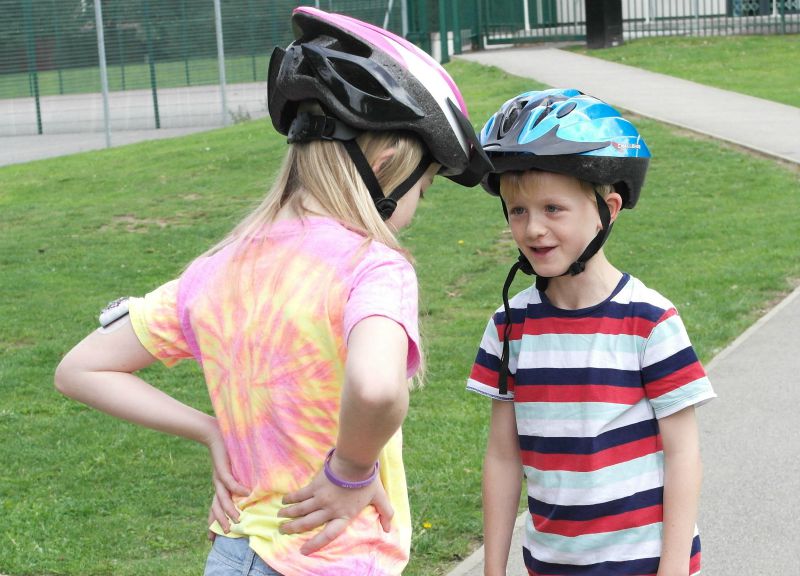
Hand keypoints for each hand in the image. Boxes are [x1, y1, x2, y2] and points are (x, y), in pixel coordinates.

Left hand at [204, 423, 249, 540]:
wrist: (213, 432)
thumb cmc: (226, 450)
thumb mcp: (232, 469)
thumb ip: (238, 481)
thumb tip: (251, 490)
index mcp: (219, 487)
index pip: (215, 508)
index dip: (213, 522)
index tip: (212, 539)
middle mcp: (217, 485)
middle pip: (217, 507)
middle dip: (221, 521)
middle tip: (227, 532)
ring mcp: (218, 477)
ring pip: (222, 498)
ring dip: (229, 509)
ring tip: (238, 518)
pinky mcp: (222, 467)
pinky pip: (229, 481)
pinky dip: (237, 488)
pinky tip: (246, 493)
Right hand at [277, 463, 393, 554]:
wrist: (355, 462)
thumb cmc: (367, 480)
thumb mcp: (380, 498)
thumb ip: (385, 513)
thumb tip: (389, 529)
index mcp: (344, 516)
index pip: (328, 535)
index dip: (315, 544)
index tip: (303, 550)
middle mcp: (329, 510)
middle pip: (308, 523)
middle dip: (293, 528)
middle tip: (283, 530)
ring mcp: (320, 498)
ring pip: (301, 510)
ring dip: (289, 514)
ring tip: (279, 517)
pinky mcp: (314, 486)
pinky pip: (300, 495)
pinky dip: (291, 498)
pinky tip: (284, 500)